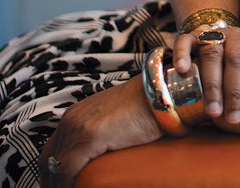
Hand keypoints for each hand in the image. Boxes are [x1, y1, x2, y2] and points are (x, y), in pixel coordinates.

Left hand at [40, 76, 161, 187]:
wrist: (161, 92)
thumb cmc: (145, 107)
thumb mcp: (112, 119)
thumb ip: (98, 132)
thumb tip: (97, 156)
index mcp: (74, 115)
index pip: (51, 151)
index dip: (51, 173)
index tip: (59, 186)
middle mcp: (71, 119)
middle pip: (48, 160)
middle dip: (52, 181)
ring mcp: (78, 127)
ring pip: (56, 169)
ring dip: (61, 184)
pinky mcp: (89, 137)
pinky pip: (67, 171)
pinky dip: (69, 185)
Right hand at [172, 25, 239, 124]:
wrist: (219, 39)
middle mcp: (236, 36)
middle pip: (237, 58)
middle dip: (236, 90)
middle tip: (235, 118)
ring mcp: (213, 35)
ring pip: (212, 54)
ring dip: (212, 84)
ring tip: (213, 112)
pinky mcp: (192, 37)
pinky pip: (186, 41)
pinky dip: (184, 54)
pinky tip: (184, 71)